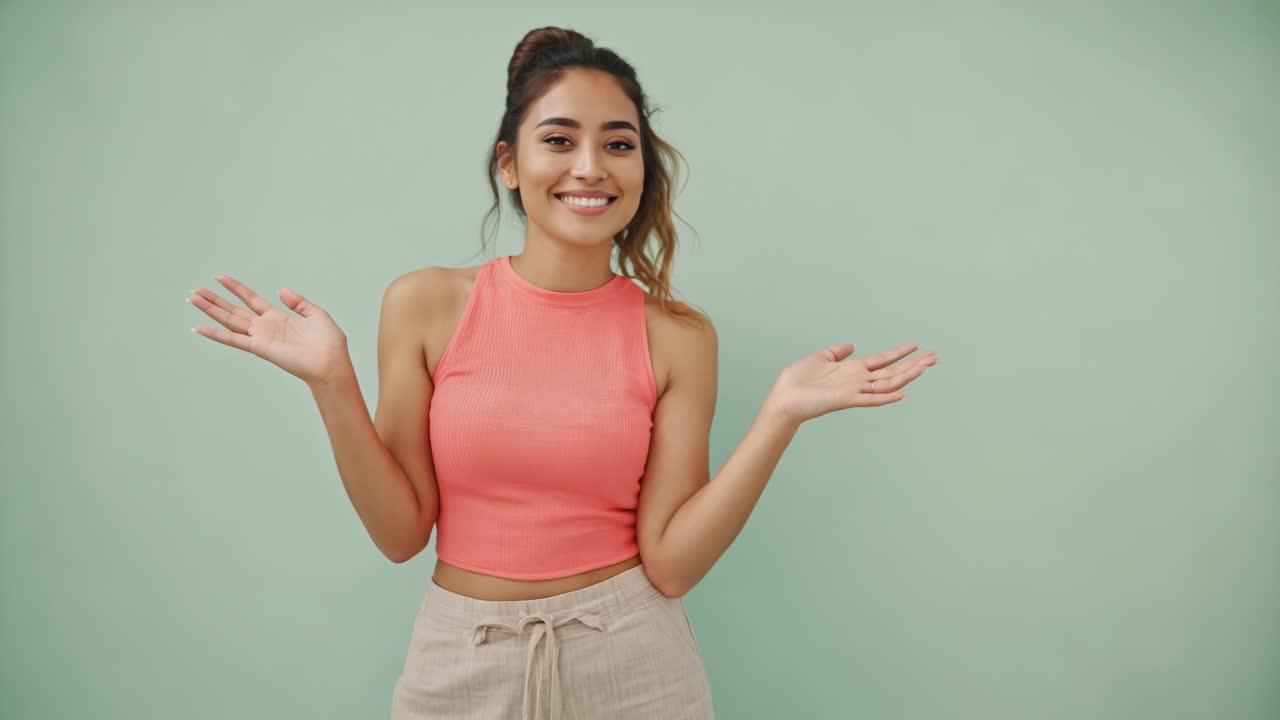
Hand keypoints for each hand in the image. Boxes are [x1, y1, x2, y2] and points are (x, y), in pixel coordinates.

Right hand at [187, 275, 350, 385]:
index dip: (236, 288)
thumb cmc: (329, 343)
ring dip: (210, 310)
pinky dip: (215, 334)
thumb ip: (298, 302)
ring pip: (229, 320)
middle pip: (234, 310)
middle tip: (195, 290)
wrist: (331, 363)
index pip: (251, 299)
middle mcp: (265, 327)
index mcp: (278, 318)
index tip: (220, 277)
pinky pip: (233, 340)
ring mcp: (261, 337)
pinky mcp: (260, 348)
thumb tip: (281, 290)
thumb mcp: (316, 314)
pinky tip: (199, 328)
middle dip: (214, 300)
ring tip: (192, 298)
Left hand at [764, 342, 938, 424]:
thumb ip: (837, 352)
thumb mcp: (820, 357)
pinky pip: (871, 399)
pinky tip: (903, 393)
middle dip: (914, 364)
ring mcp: (855, 391)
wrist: (784, 397)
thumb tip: (852, 345)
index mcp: (853, 370)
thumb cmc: (798, 380)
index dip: (899, 353)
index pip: (882, 360)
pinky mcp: (847, 400)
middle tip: (936, 356)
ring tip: (926, 366)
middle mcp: (858, 380)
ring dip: (908, 376)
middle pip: (892, 372)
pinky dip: (887, 397)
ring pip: (888, 384)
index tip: (917, 346)